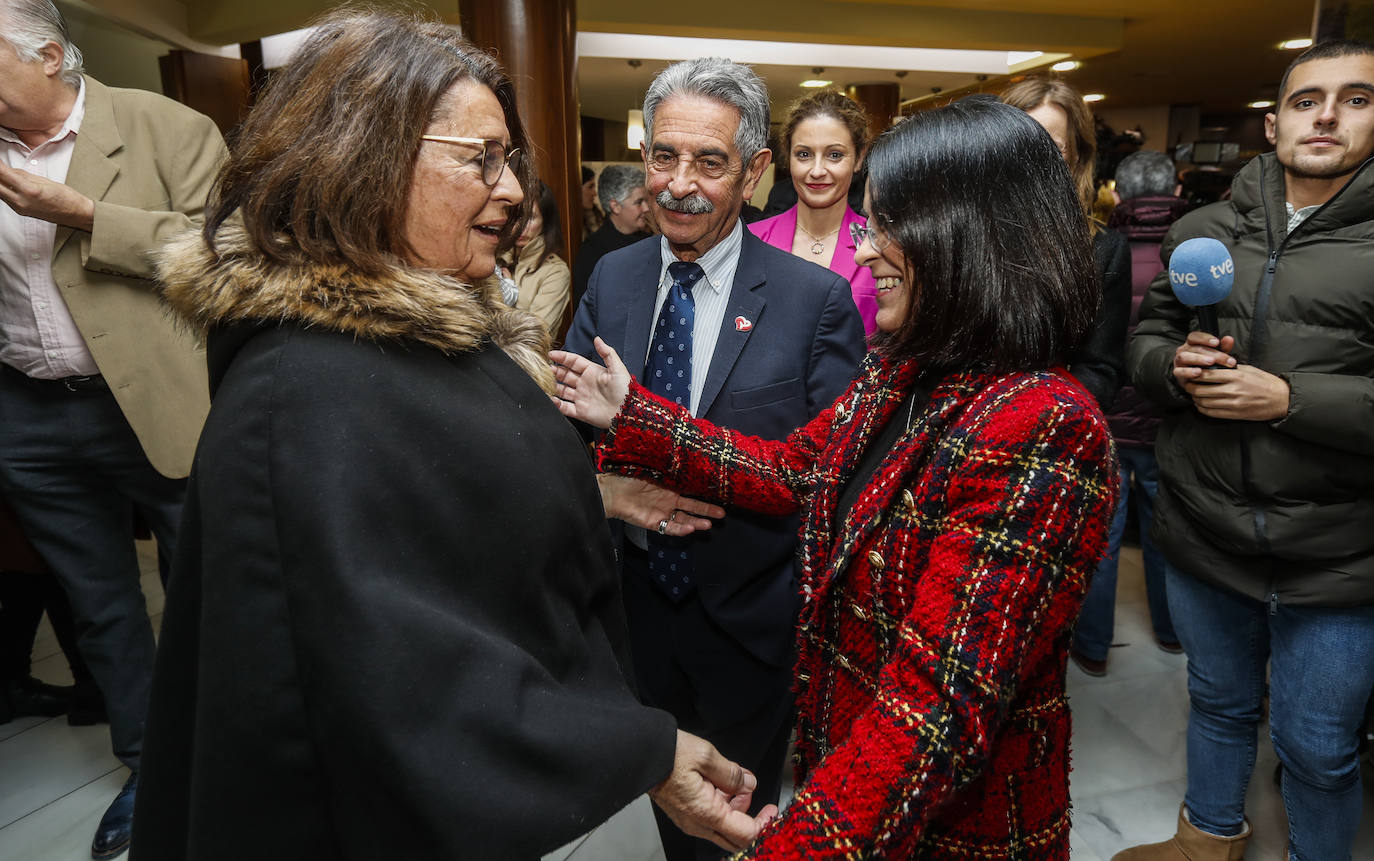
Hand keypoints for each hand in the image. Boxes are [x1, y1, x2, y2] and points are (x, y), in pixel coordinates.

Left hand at [0, 162, 94, 230]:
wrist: (76, 214)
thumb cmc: (66, 197)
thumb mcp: (44, 180)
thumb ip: (22, 175)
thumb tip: (7, 169)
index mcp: (29, 190)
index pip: (2, 173)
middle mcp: (21, 201)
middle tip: (0, 165)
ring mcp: (19, 208)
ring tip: (3, 172)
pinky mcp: (19, 211)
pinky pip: (4, 198)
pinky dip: (2, 188)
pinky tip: (5, 182)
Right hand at [549, 337, 630, 428]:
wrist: (628, 412)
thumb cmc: (625, 389)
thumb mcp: (617, 367)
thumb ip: (607, 352)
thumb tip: (597, 339)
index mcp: (592, 372)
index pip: (573, 362)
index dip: (562, 357)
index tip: (551, 354)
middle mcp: (585, 384)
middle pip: (565, 375)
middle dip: (554, 371)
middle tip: (543, 368)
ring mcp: (582, 398)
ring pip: (562, 390)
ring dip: (552, 386)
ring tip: (542, 382)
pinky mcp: (581, 412)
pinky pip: (565, 407)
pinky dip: (556, 404)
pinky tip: (549, 398)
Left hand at [597, 474, 723, 535]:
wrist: (610, 490)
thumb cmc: (628, 475)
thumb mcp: (651, 466)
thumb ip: (668, 466)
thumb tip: (685, 454)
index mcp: (670, 485)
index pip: (691, 490)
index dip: (704, 493)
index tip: (719, 493)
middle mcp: (668, 500)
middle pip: (692, 507)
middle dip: (707, 511)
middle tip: (722, 513)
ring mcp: (662, 511)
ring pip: (683, 519)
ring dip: (696, 522)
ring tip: (708, 524)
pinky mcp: (653, 522)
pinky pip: (669, 528)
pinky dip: (680, 529)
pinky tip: (690, 528)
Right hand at [649, 731, 776, 852]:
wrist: (639, 753)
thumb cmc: (669, 754)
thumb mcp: (707, 756)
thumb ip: (732, 774)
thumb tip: (748, 784)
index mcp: (706, 814)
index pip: (745, 834)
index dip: (764, 823)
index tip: (772, 809)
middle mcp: (697, 824)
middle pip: (734, 837)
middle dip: (748, 817)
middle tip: (747, 789)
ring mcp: (688, 820)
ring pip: (721, 826)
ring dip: (733, 807)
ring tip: (732, 780)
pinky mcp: (683, 813)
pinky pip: (708, 818)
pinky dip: (720, 804)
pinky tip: (719, 782)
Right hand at [1171, 331, 1236, 384]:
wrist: (1195, 380)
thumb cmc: (1206, 365)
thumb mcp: (1216, 355)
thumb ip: (1222, 347)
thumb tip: (1229, 339)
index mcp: (1191, 343)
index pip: (1195, 336)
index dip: (1205, 338)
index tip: (1217, 342)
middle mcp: (1183, 350)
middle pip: (1195, 348)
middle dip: (1212, 353)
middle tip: (1225, 359)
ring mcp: (1178, 361)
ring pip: (1185, 357)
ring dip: (1198, 359)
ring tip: (1211, 362)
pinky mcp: (1177, 373)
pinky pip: (1180, 371)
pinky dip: (1189, 371)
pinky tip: (1199, 372)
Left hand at [1184, 364, 1289, 420]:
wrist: (1281, 399)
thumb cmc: (1264, 381)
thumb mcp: (1248, 369)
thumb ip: (1229, 368)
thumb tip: (1211, 365)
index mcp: (1235, 376)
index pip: (1206, 375)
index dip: (1194, 374)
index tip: (1190, 373)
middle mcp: (1232, 390)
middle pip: (1200, 390)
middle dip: (1190, 387)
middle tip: (1188, 385)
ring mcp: (1232, 404)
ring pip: (1203, 402)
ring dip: (1195, 398)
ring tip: (1194, 394)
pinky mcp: (1234, 414)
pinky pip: (1211, 413)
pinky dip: (1202, 408)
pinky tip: (1201, 404)